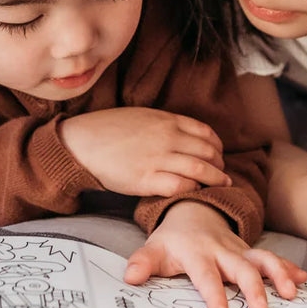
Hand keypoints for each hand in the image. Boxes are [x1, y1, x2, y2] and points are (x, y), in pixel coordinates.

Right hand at [60, 107, 229, 196]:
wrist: (83, 142)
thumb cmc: (109, 128)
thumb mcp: (143, 116)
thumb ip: (165, 124)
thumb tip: (183, 133)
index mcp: (167, 121)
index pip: (205, 133)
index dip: (217, 146)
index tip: (219, 154)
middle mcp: (167, 138)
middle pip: (208, 152)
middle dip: (220, 164)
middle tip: (222, 172)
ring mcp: (158, 159)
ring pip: (200, 169)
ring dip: (214, 178)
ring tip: (220, 184)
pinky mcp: (147, 180)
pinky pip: (180, 186)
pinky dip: (193, 189)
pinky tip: (195, 191)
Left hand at [124, 201, 306, 307]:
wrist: (193, 211)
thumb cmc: (172, 240)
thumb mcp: (153, 249)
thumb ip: (142, 263)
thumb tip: (129, 277)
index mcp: (197, 253)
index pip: (205, 275)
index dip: (213, 294)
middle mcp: (222, 251)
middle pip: (241, 267)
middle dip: (253, 287)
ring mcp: (240, 250)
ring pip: (263, 259)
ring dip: (278, 274)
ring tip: (291, 292)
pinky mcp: (252, 252)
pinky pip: (274, 258)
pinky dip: (289, 268)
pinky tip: (304, 280)